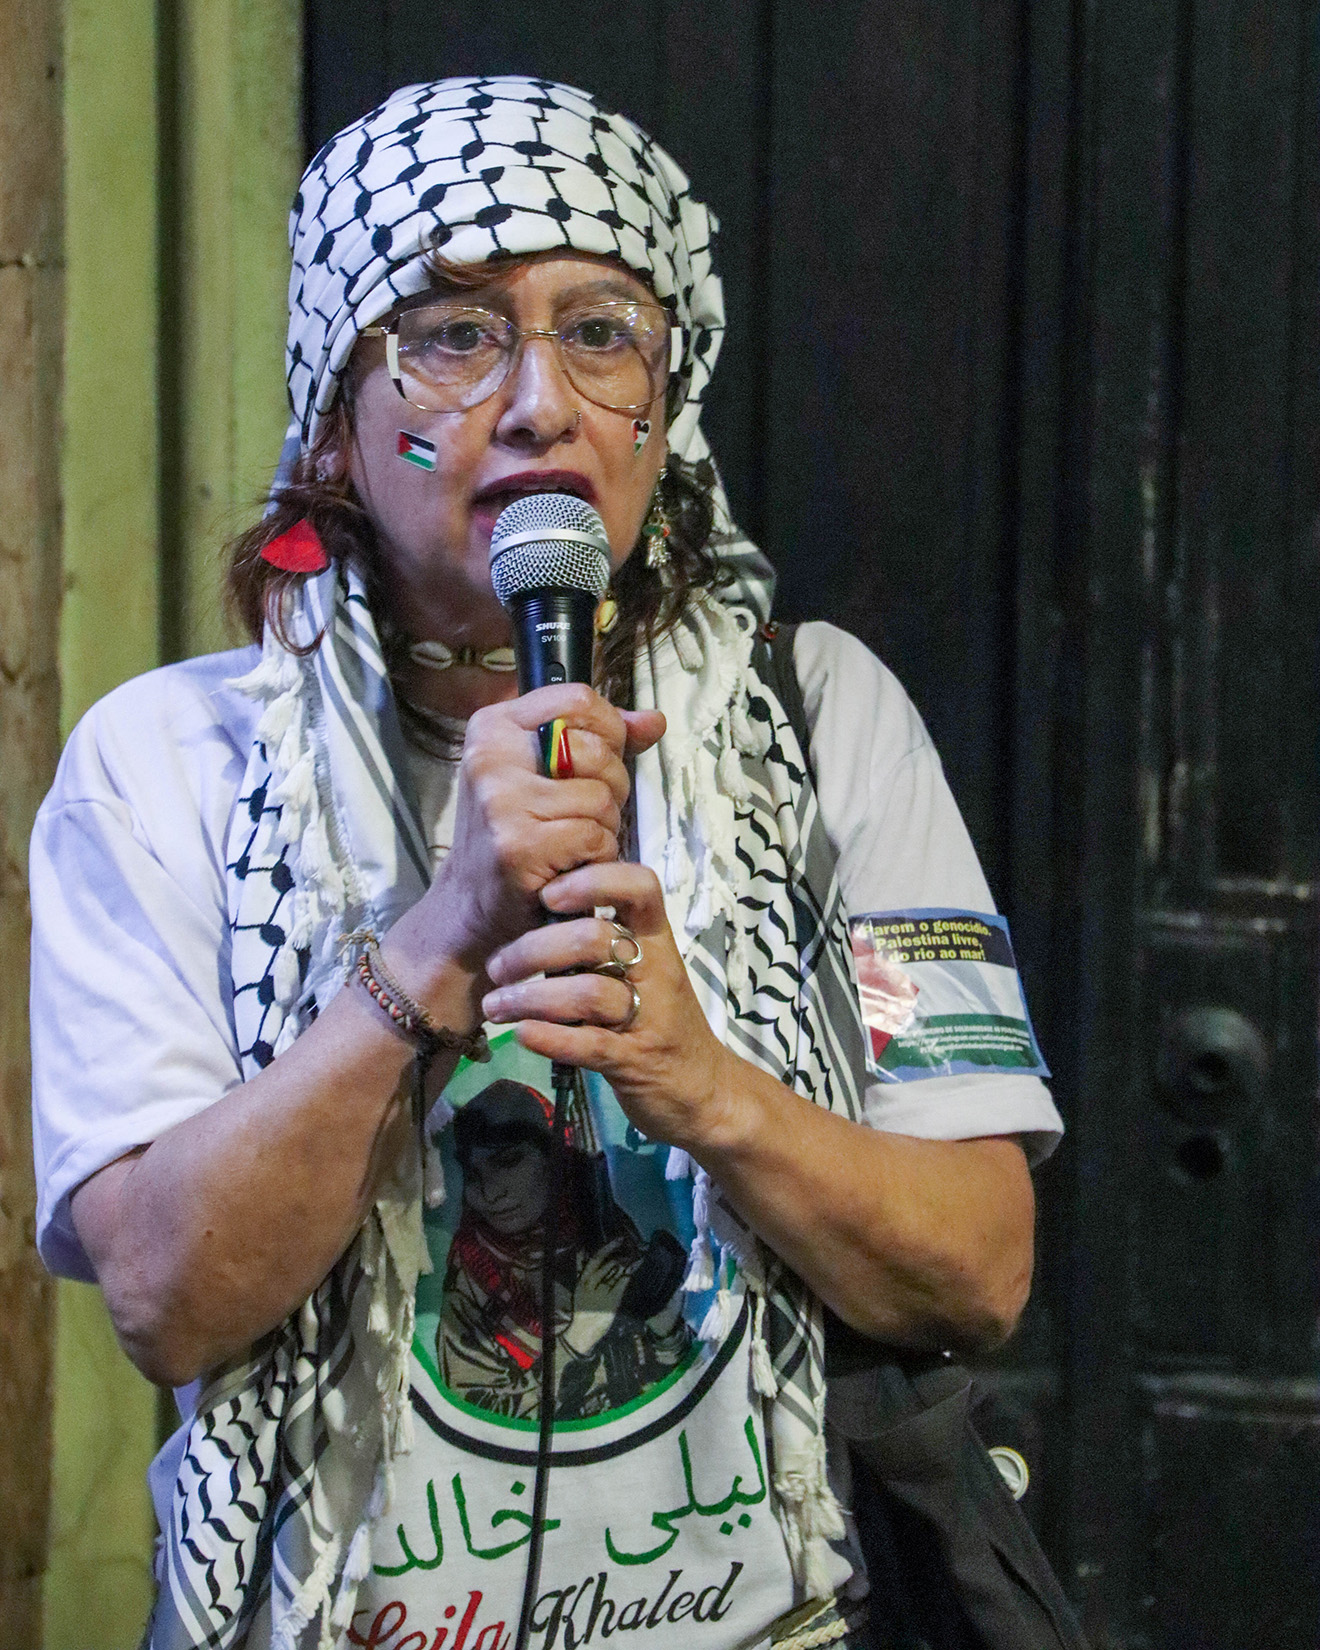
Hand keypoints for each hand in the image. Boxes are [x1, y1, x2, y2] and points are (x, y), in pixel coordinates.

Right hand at [384, 687, 663, 996]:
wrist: (472, 909)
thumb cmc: (519, 837)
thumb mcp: (547, 776)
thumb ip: (601, 742)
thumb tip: (655, 721)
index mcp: (494, 727)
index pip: (578, 699)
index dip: (609, 729)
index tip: (601, 761)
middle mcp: (490, 756)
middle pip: (596, 748)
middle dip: (610, 786)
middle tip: (582, 815)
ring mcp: (500, 801)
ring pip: (600, 797)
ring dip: (603, 827)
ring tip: (572, 845)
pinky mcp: (518, 845)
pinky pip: (594, 836)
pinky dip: (596, 856)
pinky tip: (570, 866)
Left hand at [480, 861, 744, 1155]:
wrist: (705, 1091)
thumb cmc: (662, 1021)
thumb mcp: (644, 970)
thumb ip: (603, 941)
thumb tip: (538, 908)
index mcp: (657, 940)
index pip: (640, 886)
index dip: (593, 880)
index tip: (546, 895)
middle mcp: (657, 970)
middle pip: (595, 939)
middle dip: (534, 949)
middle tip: (497, 966)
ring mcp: (649, 1017)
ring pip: (588, 993)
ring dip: (530, 998)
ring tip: (495, 1006)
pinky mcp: (636, 1062)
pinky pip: (591, 1045)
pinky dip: (551, 1038)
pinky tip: (522, 1035)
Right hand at [562, 1236, 633, 1356]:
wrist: (581, 1334)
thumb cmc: (583, 1312)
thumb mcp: (581, 1292)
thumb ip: (588, 1276)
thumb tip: (594, 1257)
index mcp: (582, 1281)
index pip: (593, 1260)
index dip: (606, 1248)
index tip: (617, 1240)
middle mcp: (590, 1284)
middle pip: (605, 1262)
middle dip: (616, 1251)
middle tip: (627, 1243)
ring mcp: (600, 1292)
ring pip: (614, 1271)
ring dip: (625, 1261)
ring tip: (634, 1255)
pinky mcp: (610, 1301)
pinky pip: (621, 1283)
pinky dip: (629, 1274)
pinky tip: (635, 1267)